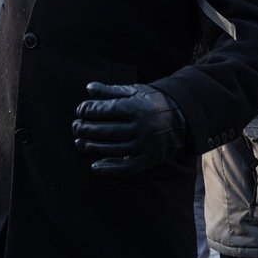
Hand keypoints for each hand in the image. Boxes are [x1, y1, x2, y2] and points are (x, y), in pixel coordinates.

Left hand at [72, 82, 186, 176]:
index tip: (80, 111)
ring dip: (93, 147)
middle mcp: (142, 127)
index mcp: (137, 108)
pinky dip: (110, 169)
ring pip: (114, 149)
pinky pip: (127, 167)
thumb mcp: (134, 92)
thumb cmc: (151, 102)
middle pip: (107, 131)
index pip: (106, 110)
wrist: (182, 118)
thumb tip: (88, 88)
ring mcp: (146, 145)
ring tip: (79, 143)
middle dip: (86, 129)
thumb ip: (111, 91)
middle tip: (75, 127)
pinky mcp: (149, 159)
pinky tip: (94, 166)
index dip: (89, 110)